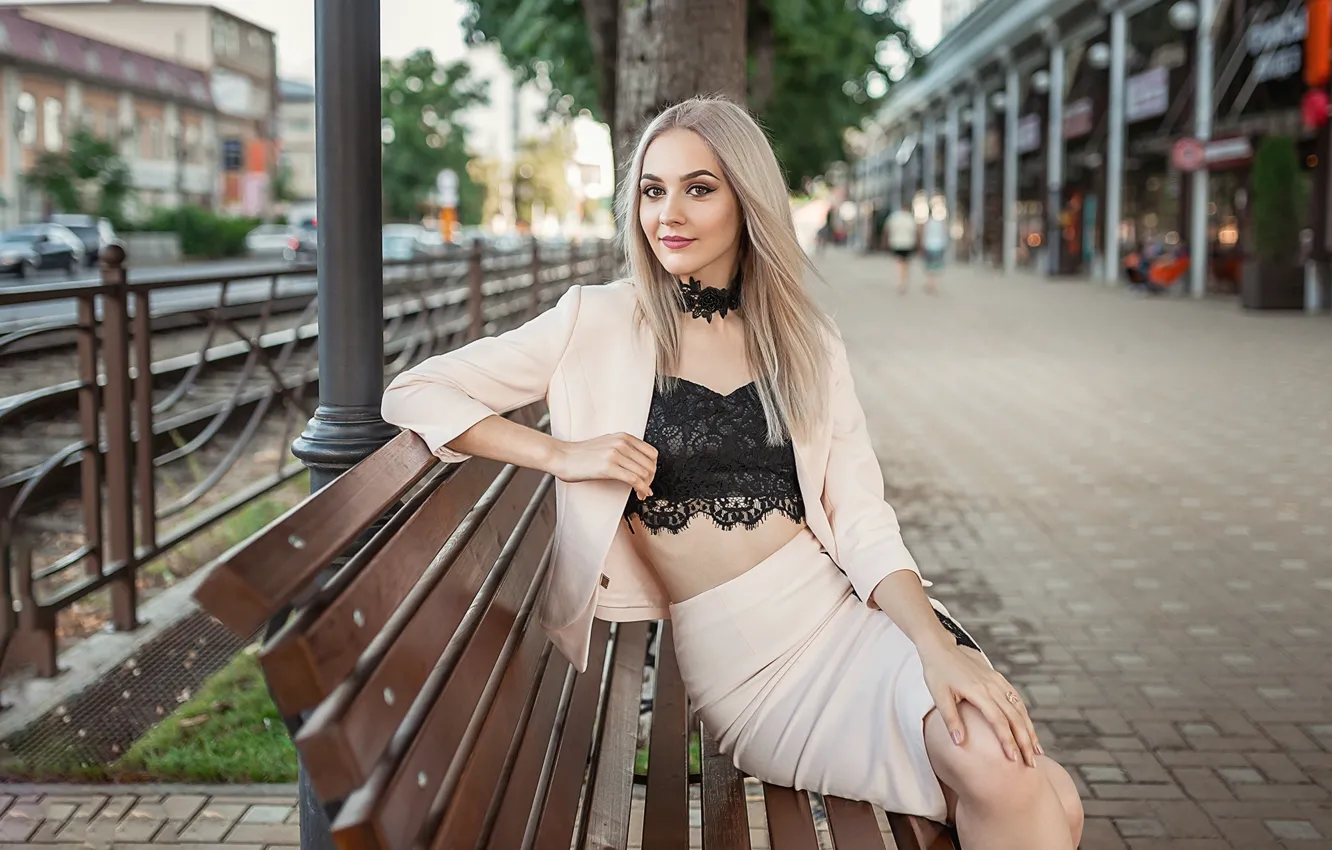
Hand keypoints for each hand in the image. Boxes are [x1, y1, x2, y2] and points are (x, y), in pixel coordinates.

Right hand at [551, 433, 657, 500]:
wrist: (562, 456)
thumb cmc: (580, 454)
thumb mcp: (606, 444)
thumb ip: (623, 449)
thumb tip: (638, 464)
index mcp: (623, 437)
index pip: (652, 453)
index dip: (653, 468)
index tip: (649, 477)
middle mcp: (622, 443)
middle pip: (650, 464)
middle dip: (651, 479)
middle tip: (646, 488)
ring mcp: (615, 454)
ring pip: (644, 472)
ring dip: (647, 486)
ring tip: (641, 493)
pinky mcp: (609, 467)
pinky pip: (634, 479)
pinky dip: (642, 488)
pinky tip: (640, 493)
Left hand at [918, 640, 1041, 766]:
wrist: (940, 648)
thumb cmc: (937, 672)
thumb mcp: (939, 696)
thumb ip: (950, 719)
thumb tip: (959, 743)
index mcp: (978, 692)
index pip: (998, 721)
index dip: (1007, 741)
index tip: (1014, 759)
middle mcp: (992, 686)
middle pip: (1015, 717)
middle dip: (1025, 741)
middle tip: (1031, 763)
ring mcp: (997, 681)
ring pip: (1019, 708)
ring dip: (1029, 730)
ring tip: (1036, 750)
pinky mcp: (998, 678)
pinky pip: (1016, 698)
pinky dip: (1024, 715)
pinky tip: (1028, 727)